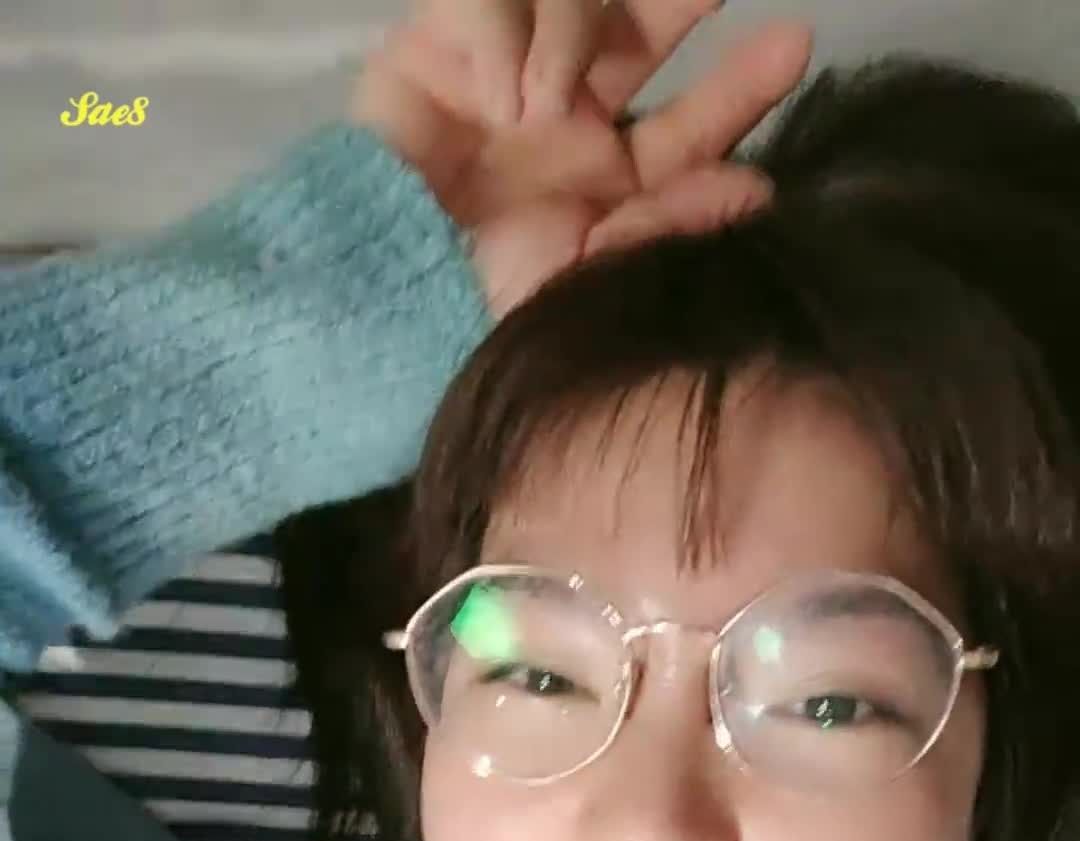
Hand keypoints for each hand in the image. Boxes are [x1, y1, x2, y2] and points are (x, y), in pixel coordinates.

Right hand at [355, 0, 812, 314]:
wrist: (376, 297)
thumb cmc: (476, 306)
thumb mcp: (583, 279)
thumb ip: (663, 230)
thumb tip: (757, 189)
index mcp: (608, 179)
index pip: (691, 123)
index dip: (741, 85)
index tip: (794, 46)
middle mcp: (568, 117)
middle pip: (640, 34)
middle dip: (677, 2)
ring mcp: (508, 76)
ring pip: (571, 3)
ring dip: (569, 37)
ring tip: (541, 105)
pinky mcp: (438, 46)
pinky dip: (502, 33)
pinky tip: (499, 95)